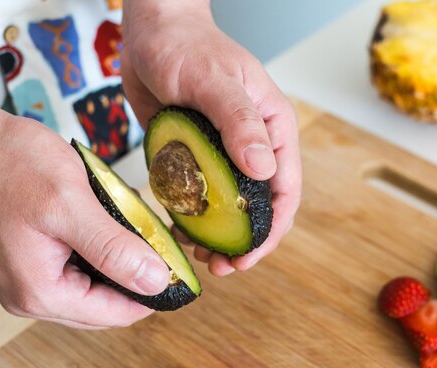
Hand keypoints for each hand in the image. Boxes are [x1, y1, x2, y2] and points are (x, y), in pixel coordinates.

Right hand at [0, 69, 169, 328]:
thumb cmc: (11, 164)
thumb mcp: (72, 204)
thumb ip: (114, 249)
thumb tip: (155, 281)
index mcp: (40, 291)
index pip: (115, 314)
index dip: (152, 294)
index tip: (179, 268)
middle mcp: (31, 296)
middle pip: (106, 306)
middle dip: (136, 277)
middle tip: (157, 242)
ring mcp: (30, 281)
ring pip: (96, 289)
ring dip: (120, 264)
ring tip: (135, 231)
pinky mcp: (32, 263)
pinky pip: (80, 272)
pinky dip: (102, 253)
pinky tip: (111, 227)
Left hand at [121, 0, 301, 275]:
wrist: (150, 30)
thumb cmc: (185, 45)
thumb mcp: (213, 81)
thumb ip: (239, 123)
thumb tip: (264, 169)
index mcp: (272, 130)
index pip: (285, 190)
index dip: (271, 231)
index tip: (247, 259)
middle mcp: (252, 146)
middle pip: (258, 207)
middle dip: (243, 242)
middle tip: (219, 267)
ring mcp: (222, 154)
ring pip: (227, 208)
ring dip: (215, 236)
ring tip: (195, 254)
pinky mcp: (195, 156)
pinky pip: (198, 196)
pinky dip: (190, 218)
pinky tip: (176, 231)